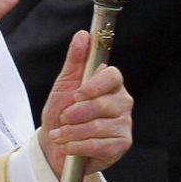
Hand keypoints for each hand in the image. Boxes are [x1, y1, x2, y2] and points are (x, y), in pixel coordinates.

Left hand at [37, 31, 132, 178]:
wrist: (56, 145)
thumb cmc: (62, 112)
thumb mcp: (64, 84)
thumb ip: (75, 60)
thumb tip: (83, 35)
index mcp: (110, 83)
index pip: (112, 77)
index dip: (94, 86)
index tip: (77, 94)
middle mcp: (122, 101)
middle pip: (104, 104)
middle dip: (76, 114)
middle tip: (63, 118)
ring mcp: (124, 123)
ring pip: (99, 127)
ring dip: (73, 132)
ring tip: (60, 134)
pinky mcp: (122, 144)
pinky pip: (100, 145)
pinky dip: (78, 146)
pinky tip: (68, 146)